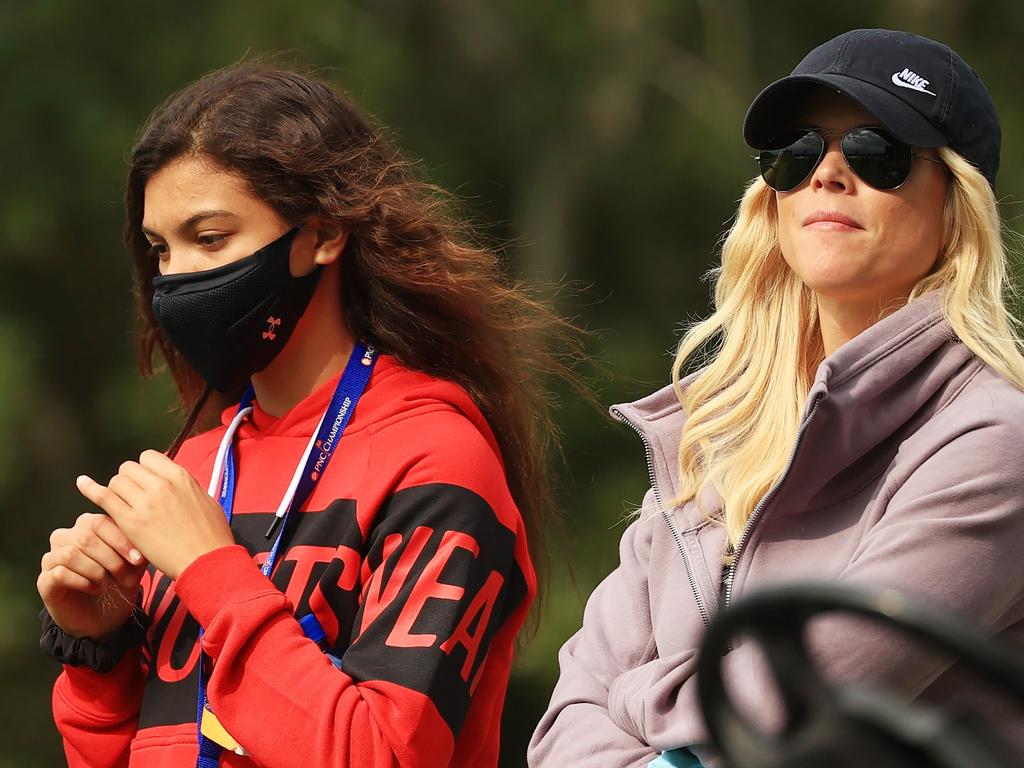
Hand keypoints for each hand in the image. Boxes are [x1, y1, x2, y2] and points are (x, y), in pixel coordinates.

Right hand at [38, 512, 147, 638]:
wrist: (104, 616)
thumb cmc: (118, 582)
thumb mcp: (133, 564)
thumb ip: (137, 547)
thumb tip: (143, 537)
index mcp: (86, 526)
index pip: (99, 522)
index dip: (120, 540)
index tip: (138, 559)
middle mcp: (64, 538)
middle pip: (85, 537)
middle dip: (111, 559)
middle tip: (128, 577)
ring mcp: (51, 558)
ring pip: (70, 554)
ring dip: (96, 571)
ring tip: (109, 583)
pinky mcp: (45, 580)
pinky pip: (59, 573)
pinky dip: (82, 582)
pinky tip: (95, 589)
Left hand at [75, 450, 234, 579]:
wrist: (206, 560)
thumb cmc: (211, 535)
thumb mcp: (206, 500)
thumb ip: (186, 487)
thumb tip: (177, 483)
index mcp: (180, 477)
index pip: (148, 458)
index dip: (144, 469)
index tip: (146, 482)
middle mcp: (160, 484)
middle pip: (129, 468)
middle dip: (129, 480)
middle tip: (133, 498)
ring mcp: (144, 502)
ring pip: (117, 481)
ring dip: (117, 492)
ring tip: (122, 506)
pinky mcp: (130, 522)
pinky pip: (104, 497)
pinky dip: (90, 488)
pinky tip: (82, 483)